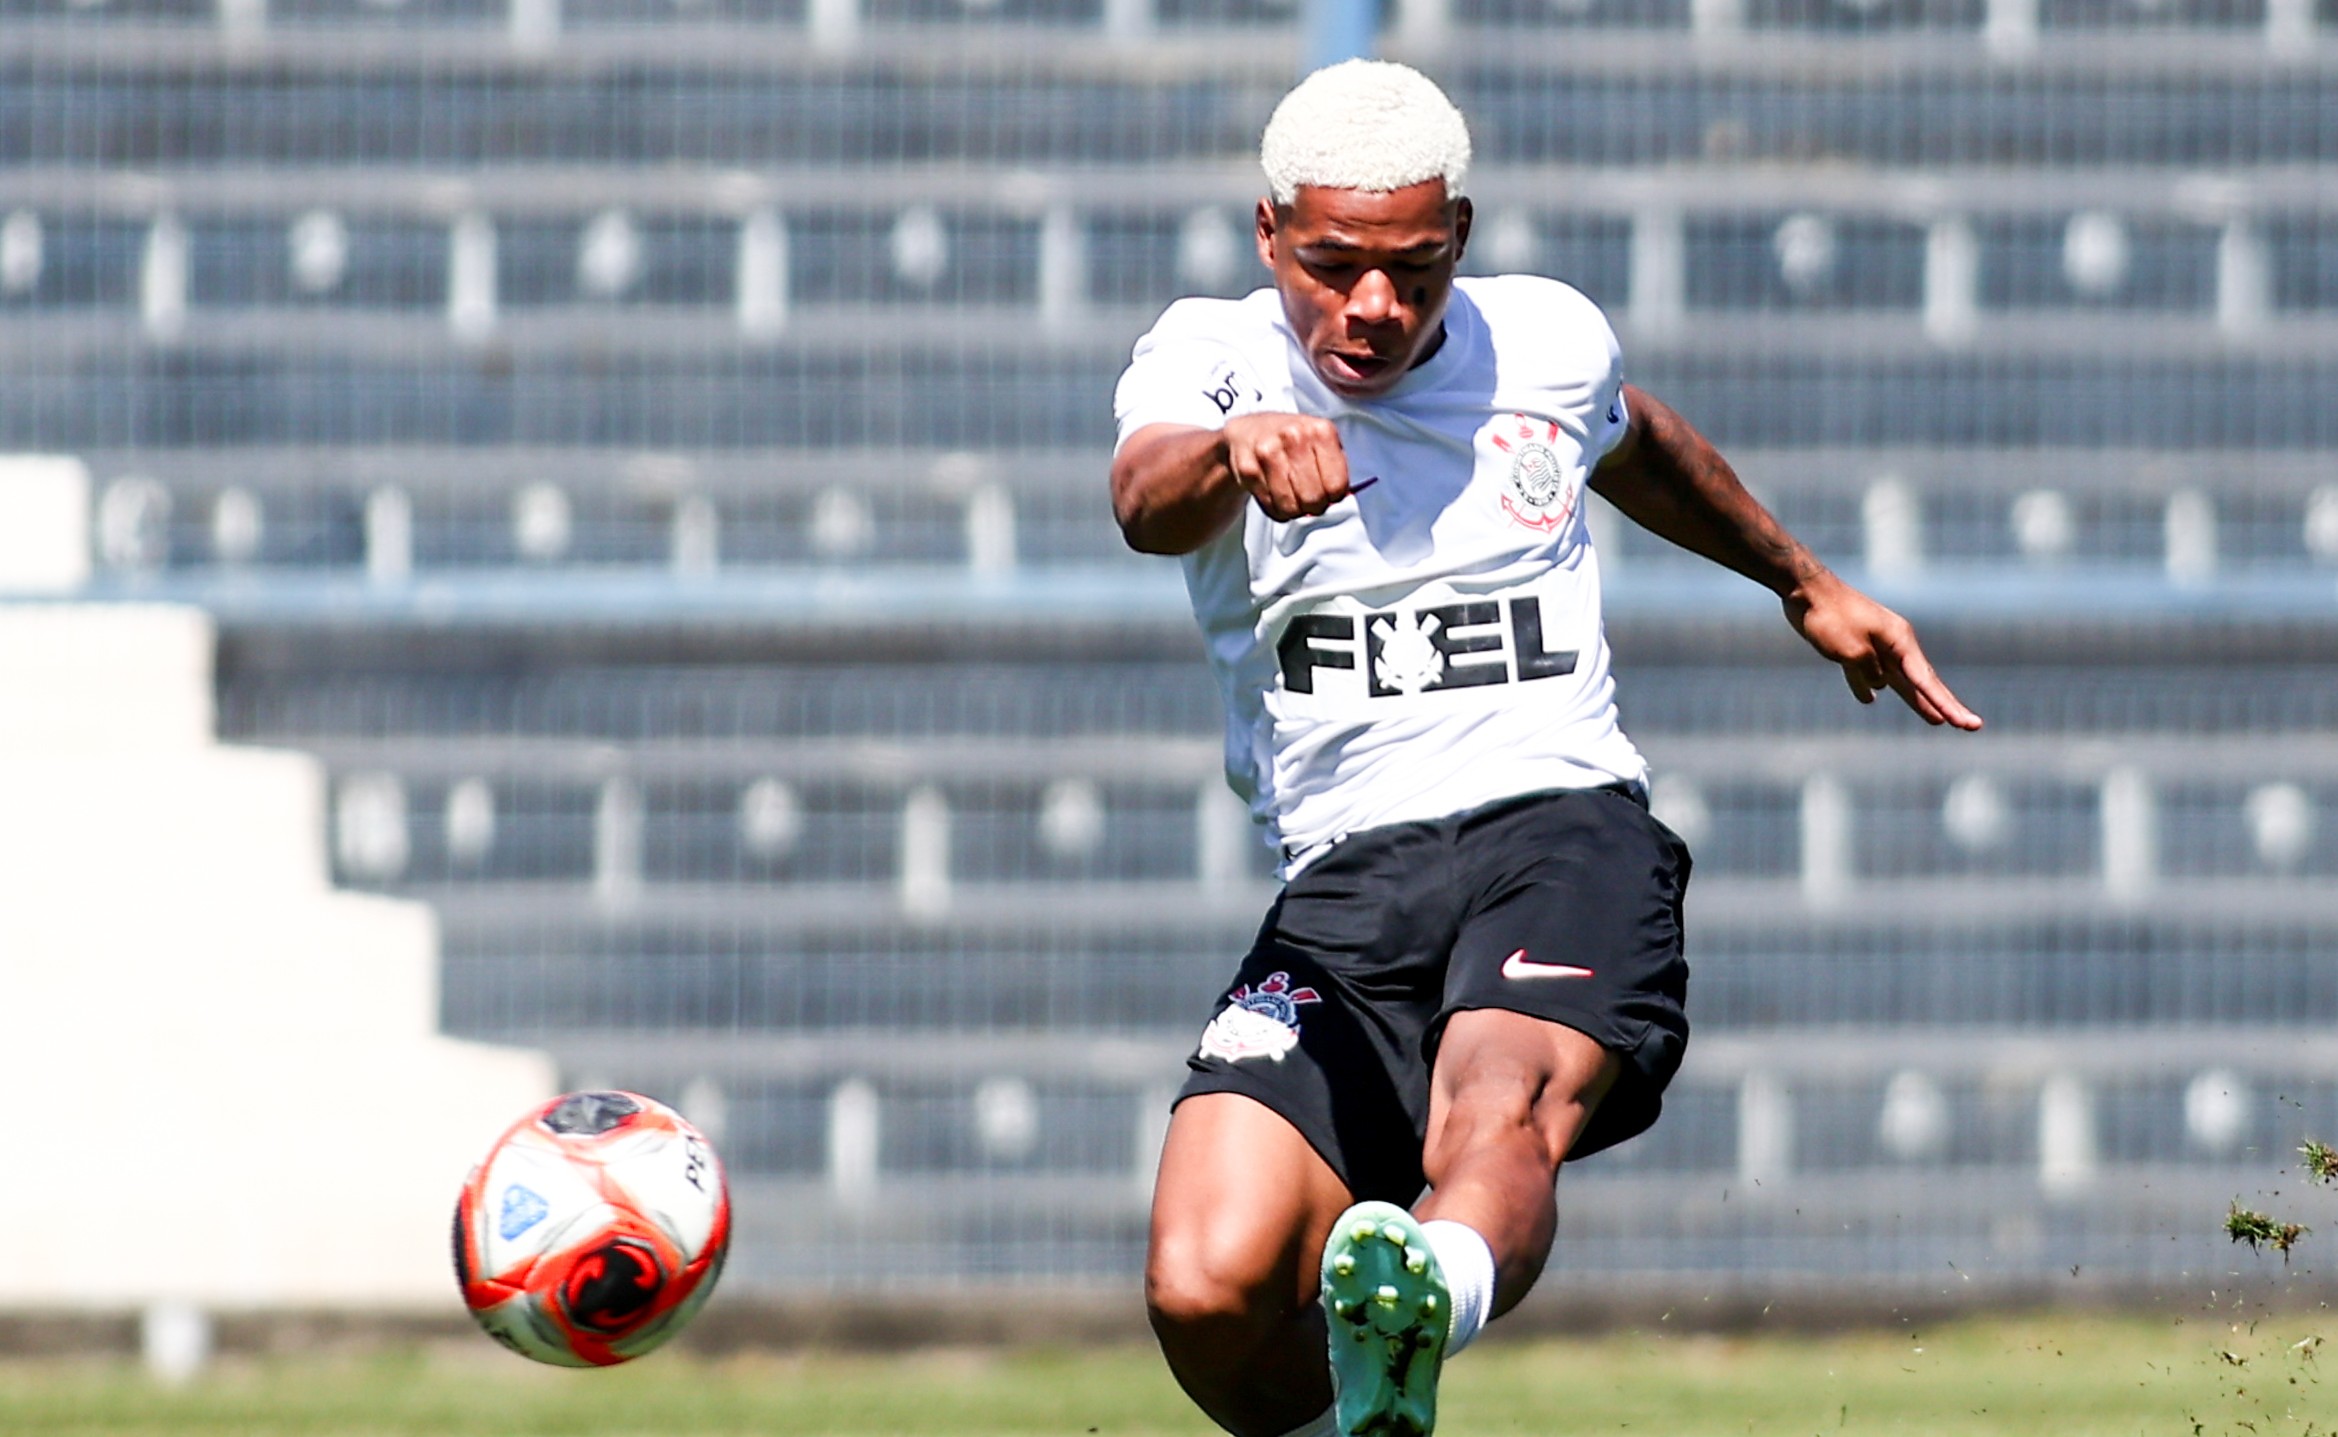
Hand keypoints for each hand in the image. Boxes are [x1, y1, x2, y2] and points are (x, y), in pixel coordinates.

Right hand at [1222, 412, 1350, 521]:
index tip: (1328, 493)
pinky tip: (1275, 493)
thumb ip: (1335, 468)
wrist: (1250, 431)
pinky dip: (1275, 509)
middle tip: (1308, 498)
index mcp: (1320, 430)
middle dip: (1313, 505)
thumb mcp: (1320, 442)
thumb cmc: (1292, 440)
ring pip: (1290, 507)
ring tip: (1291, 496)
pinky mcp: (1248, 469)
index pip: (1337, 485)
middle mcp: (1294, 437)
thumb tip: (1338, 500)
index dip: (1334, 497)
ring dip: (1293, 509)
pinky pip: (1270, 507)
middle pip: (1314, 498)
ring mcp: (1268, 452)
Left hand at [1784, 572, 1982, 730]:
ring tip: (1935, 720)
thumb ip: (1871, 671)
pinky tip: (1869, 699)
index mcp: (1900, 641)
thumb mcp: (1853, 651)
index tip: (1969, 725)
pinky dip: (1868, 686)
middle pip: (1923, 683)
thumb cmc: (1830, 617)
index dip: (1947, 707)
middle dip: (1944, 705)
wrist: (1805, 589)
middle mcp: (1893, 643)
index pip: (1927, 682)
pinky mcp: (1851, 645)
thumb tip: (1880, 684)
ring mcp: (1874, 644)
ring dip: (1916, 701)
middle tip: (1971, 726)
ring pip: (1899, 680)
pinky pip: (1866, 672)